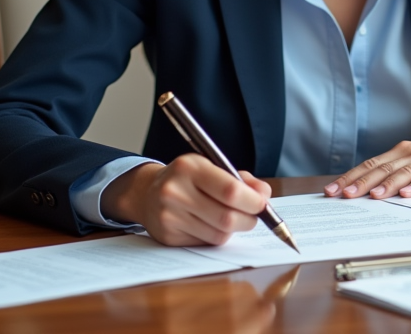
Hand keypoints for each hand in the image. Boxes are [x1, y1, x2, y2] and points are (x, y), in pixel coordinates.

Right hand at [102, 155, 272, 245]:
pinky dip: (216, 236)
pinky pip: (205, 243)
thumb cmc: (188, 179)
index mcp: (190, 167)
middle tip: (254, 216)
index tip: (263, 204)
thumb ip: (241, 180)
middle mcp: (175, 191)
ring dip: (233, 230)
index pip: (230, 190)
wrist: (146, 192)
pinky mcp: (168, 237)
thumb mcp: (212, 168)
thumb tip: (264, 195)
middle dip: (248, 220)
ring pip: (218, 234)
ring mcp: (169, 216)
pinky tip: (210, 224)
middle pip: (226, 217)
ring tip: (231, 218)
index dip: (253, 201)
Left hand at [323, 128, 410, 199]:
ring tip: (370, 196)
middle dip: (359, 182)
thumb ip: (400, 173)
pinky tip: (406, 195)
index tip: (331, 190)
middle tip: (341, 195)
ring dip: (385, 185)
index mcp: (404, 152)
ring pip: (403, 173)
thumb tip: (369, 191)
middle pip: (382, 168)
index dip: (350, 177)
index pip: (371, 164)